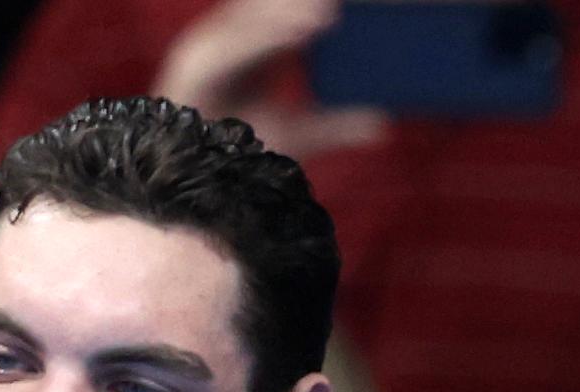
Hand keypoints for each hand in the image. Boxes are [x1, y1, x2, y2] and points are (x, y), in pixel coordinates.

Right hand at [156, 0, 387, 160]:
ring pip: (251, 22)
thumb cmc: (239, 155)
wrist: (196, 186)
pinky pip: (235, 46)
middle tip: (343, 3)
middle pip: (266, 12)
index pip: (284, 19)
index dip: (311, 12)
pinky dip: (266, 37)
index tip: (347, 7)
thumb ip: (336, 126)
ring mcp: (209, 51)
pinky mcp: (196, 66)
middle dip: (300, 5)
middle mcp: (228, 45)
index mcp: (251, 53)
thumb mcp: (299, 135)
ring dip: (287, 14)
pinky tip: (297, 34)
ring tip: (328, 12)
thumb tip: (383, 122)